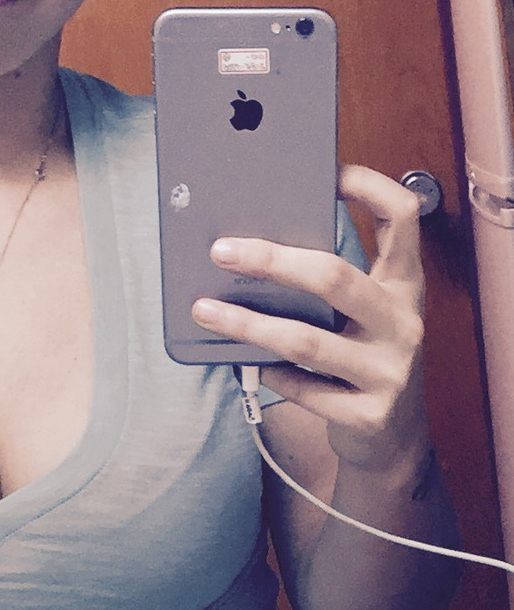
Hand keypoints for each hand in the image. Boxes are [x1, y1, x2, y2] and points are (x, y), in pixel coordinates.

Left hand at [192, 164, 428, 474]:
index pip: (403, 218)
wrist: (390, 439)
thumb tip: (244, 244)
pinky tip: (247, 364)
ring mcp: (390, 370)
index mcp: (403, 283)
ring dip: (248, 324)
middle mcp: (403, 321)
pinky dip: (270, 375)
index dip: (370, 186)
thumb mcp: (358, 313)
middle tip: (220, 250)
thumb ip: (323, 282)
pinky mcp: (369, 414)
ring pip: (306, 340)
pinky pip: (303, 389)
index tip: (328, 170)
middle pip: (334, 276)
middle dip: (271, 260)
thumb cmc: (358, 356)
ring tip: (204, 310)